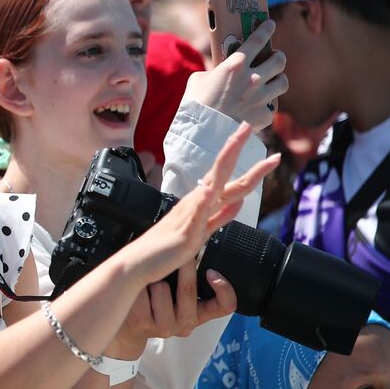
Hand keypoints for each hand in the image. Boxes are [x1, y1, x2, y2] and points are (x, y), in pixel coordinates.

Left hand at [106, 263, 236, 358]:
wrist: (127, 326)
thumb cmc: (155, 302)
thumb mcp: (179, 291)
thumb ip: (193, 272)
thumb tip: (202, 237)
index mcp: (200, 313)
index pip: (226, 306)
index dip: (224, 289)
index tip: (212, 272)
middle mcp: (186, 323)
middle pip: (189, 290)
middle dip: (182, 265)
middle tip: (177, 252)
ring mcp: (165, 326)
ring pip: (162, 289)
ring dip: (153, 278)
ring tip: (147, 279)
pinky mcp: (144, 325)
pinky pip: (141, 294)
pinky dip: (136, 284)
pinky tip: (133, 288)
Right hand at [118, 123, 279, 286]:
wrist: (138, 262)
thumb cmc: (166, 249)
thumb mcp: (201, 232)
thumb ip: (219, 217)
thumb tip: (238, 203)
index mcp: (201, 203)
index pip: (226, 176)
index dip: (242, 160)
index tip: (251, 138)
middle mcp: (197, 202)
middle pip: (221, 172)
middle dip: (235, 148)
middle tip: (246, 125)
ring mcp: (190, 213)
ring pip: (214, 185)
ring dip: (226, 164)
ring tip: (236, 145)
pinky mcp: (185, 230)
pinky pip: (196, 213)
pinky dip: (204, 200)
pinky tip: (210, 189)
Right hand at [182, 20, 286, 130]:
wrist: (203, 132)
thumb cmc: (196, 104)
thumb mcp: (198, 79)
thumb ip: (214, 71)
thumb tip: (219, 72)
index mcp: (236, 65)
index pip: (258, 39)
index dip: (266, 29)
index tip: (270, 24)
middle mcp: (253, 78)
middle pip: (279, 60)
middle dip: (278, 57)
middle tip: (273, 59)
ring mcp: (261, 97)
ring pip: (283, 82)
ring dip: (277, 80)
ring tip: (271, 82)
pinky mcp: (265, 115)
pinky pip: (272, 106)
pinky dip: (265, 106)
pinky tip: (258, 107)